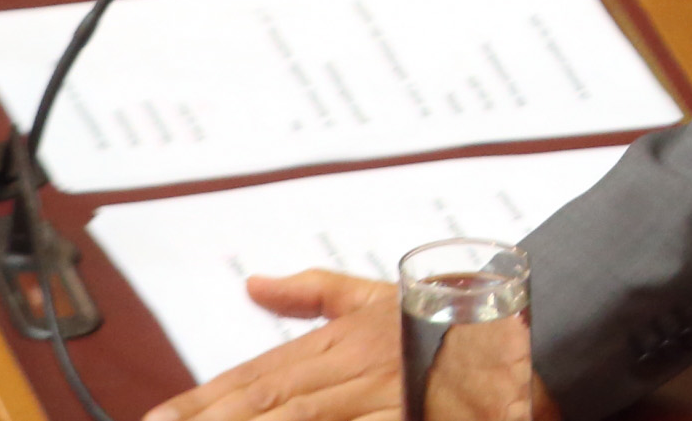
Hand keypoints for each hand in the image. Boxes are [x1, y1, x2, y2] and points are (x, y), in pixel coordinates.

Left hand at [143, 270, 558, 420]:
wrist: (533, 333)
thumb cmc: (454, 319)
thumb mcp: (380, 295)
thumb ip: (315, 291)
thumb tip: (256, 283)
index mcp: (340, 341)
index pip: (255, 374)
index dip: (202, 398)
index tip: (159, 415)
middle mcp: (354, 369)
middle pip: (268, 402)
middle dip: (212, 418)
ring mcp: (383, 399)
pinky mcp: (411, 418)